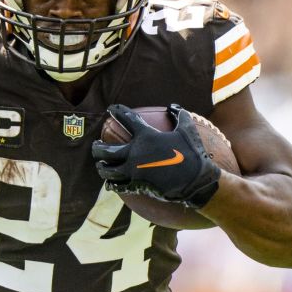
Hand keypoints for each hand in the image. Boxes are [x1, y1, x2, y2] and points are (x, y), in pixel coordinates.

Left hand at [91, 104, 220, 207]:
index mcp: (145, 136)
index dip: (117, 111)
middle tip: (95, 145)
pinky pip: (118, 185)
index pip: (126, 119)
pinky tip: (109, 183)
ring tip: (100, 165)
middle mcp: (135, 152)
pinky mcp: (137, 185)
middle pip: (105, 150)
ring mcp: (134, 170)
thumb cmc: (192, 153)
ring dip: (102, 167)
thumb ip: (180, 115)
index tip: (111, 109)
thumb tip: (173, 106)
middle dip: (97, 147)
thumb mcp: (188, 130)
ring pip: (107, 169)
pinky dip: (112, 184)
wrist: (195, 180)